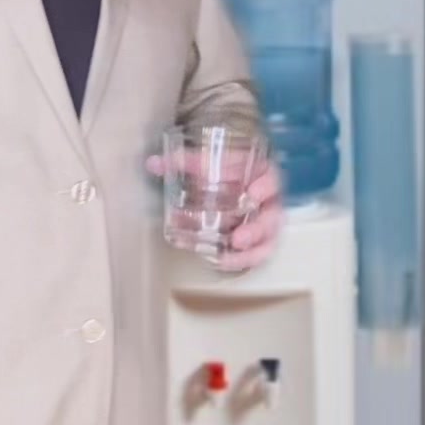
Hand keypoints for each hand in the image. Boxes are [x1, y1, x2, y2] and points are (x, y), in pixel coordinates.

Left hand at [145, 149, 284, 272]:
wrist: (237, 181)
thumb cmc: (228, 170)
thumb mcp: (210, 163)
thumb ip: (185, 162)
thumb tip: (153, 163)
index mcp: (262, 176)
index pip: (271, 180)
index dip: (264, 187)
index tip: (252, 194)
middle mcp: (268, 201)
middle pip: (271, 218)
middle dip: (255, 231)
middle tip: (238, 239)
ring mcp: (266, 223)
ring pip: (266, 241)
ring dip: (248, 253)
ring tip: (225, 258)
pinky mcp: (259, 240)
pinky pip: (256, 254)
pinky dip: (240, 260)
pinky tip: (221, 262)